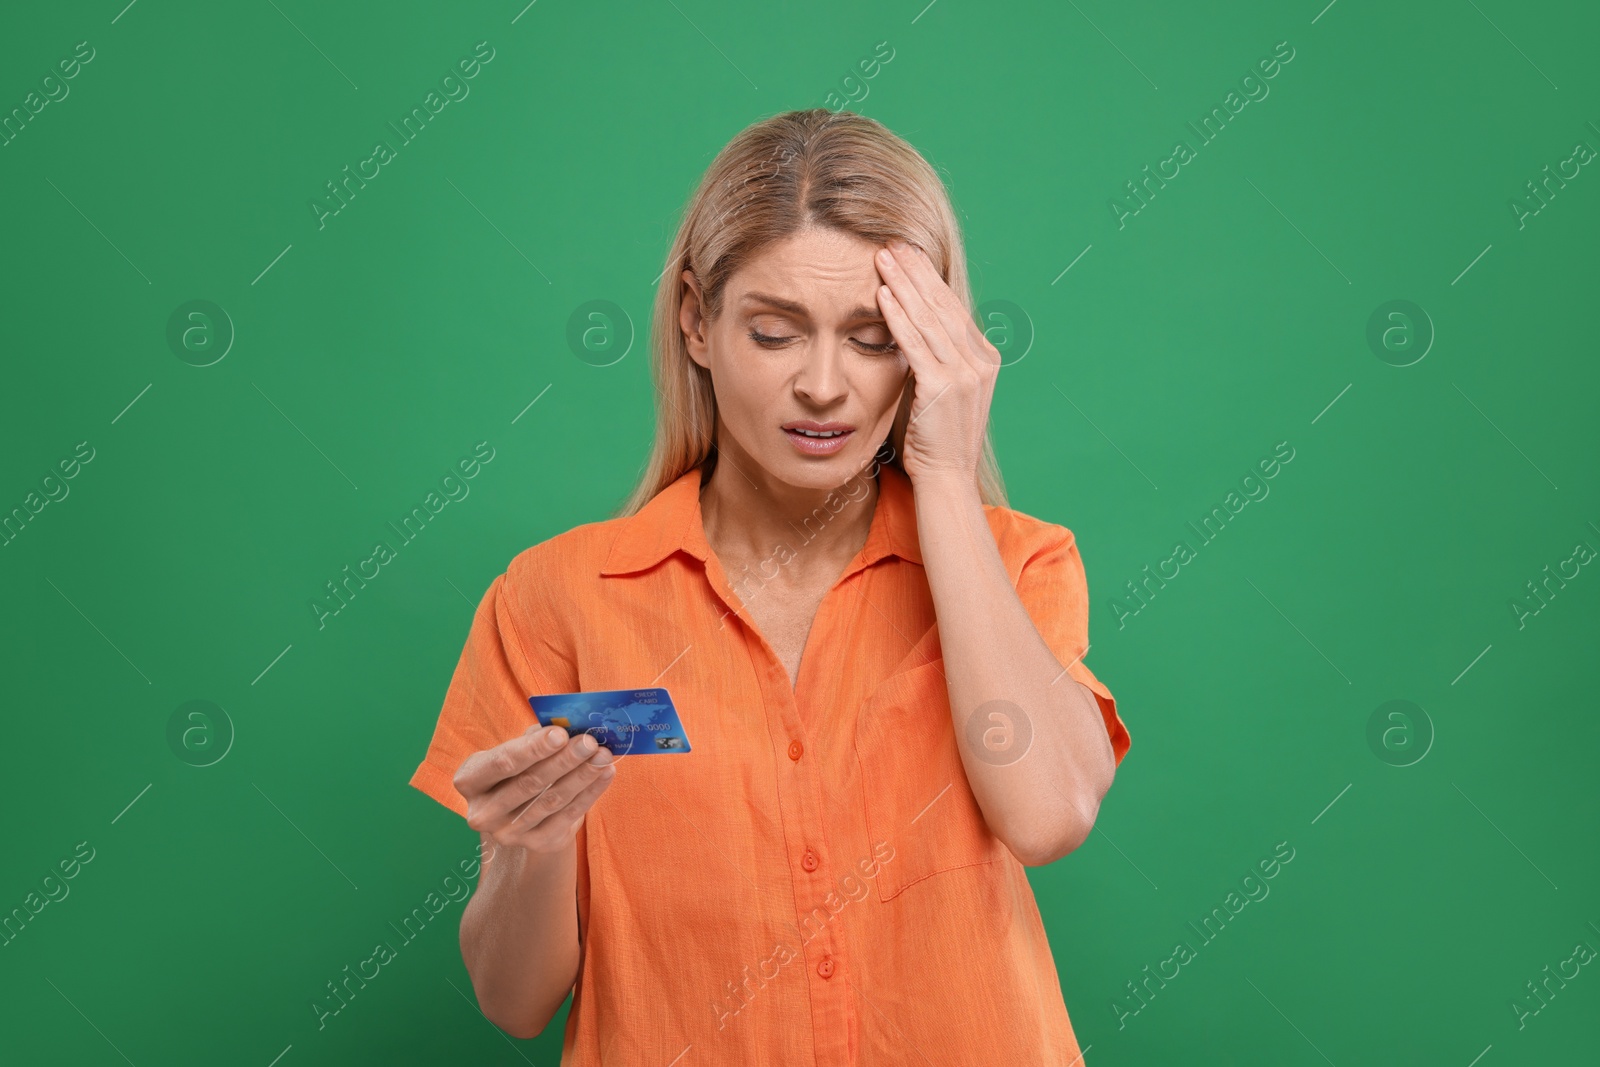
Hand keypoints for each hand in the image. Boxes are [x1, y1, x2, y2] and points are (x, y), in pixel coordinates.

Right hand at [454, 724, 616, 854]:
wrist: (519, 813)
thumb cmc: (517, 770)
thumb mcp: (516, 751)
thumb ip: (535, 738)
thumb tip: (568, 724)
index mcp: (469, 781)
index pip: (502, 763)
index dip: (533, 749)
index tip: (560, 734)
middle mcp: (483, 813)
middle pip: (529, 783)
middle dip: (564, 760)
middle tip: (590, 742)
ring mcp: (508, 833)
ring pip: (552, 801)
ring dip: (582, 776)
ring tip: (604, 756)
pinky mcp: (537, 844)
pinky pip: (568, 816)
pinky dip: (590, 793)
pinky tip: (606, 773)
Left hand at [873, 239, 999, 488]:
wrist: (948, 475)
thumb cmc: (938, 437)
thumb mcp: (944, 390)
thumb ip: (937, 358)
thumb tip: (913, 328)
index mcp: (984, 357)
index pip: (952, 307)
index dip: (928, 278)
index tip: (908, 254)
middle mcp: (980, 360)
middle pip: (942, 304)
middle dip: (915, 271)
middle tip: (892, 243)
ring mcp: (964, 372)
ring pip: (928, 318)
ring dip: (902, 284)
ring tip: (881, 259)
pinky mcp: (943, 386)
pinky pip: (915, 343)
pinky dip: (897, 317)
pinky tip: (882, 296)